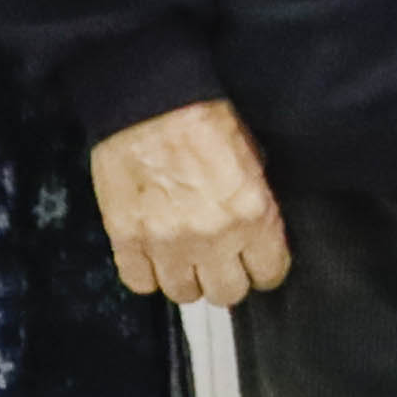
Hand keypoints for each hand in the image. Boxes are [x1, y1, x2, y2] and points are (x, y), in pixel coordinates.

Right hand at [90, 100, 292, 306]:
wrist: (147, 101)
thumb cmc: (200, 117)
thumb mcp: (252, 156)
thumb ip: (255, 200)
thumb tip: (255, 229)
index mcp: (251, 213)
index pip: (269, 274)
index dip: (263, 267)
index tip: (255, 261)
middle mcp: (212, 236)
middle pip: (227, 293)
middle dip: (226, 277)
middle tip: (219, 260)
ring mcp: (167, 242)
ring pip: (184, 295)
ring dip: (186, 278)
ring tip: (184, 257)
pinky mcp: (127, 239)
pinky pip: (140, 283)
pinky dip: (147, 274)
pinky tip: (153, 255)